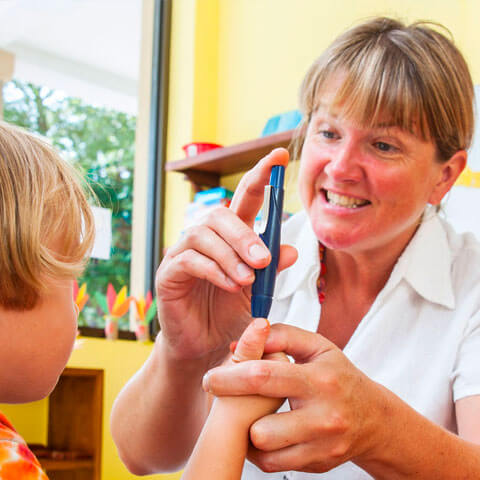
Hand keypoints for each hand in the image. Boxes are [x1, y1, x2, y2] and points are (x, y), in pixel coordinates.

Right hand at [155, 148, 296, 364]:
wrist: (205, 348)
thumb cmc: (230, 318)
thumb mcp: (259, 294)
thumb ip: (272, 272)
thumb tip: (291, 249)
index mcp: (231, 239)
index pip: (246, 200)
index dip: (261, 176)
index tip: (279, 156)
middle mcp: (206, 240)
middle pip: (220, 214)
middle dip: (244, 234)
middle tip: (264, 260)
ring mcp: (184, 254)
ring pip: (203, 234)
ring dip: (230, 254)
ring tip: (247, 279)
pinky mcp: (169, 273)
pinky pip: (189, 259)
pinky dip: (214, 270)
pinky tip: (230, 286)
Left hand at [203, 324, 383, 472]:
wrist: (373, 418)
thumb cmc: (338, 375)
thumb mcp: (316, 346)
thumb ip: (281, 336)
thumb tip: (244, 342)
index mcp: (319, 379)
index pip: (264, 378)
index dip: (229, 378)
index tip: (210, 378)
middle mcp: (323, 416)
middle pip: (258, 426)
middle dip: (234, 411)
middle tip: (225, 398)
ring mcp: (322, 445)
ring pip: (263, 449)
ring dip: (249, 431)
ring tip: (251, 414)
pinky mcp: (319, 464)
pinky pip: (272, 464)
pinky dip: (261, 449)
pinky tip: (266, 430)